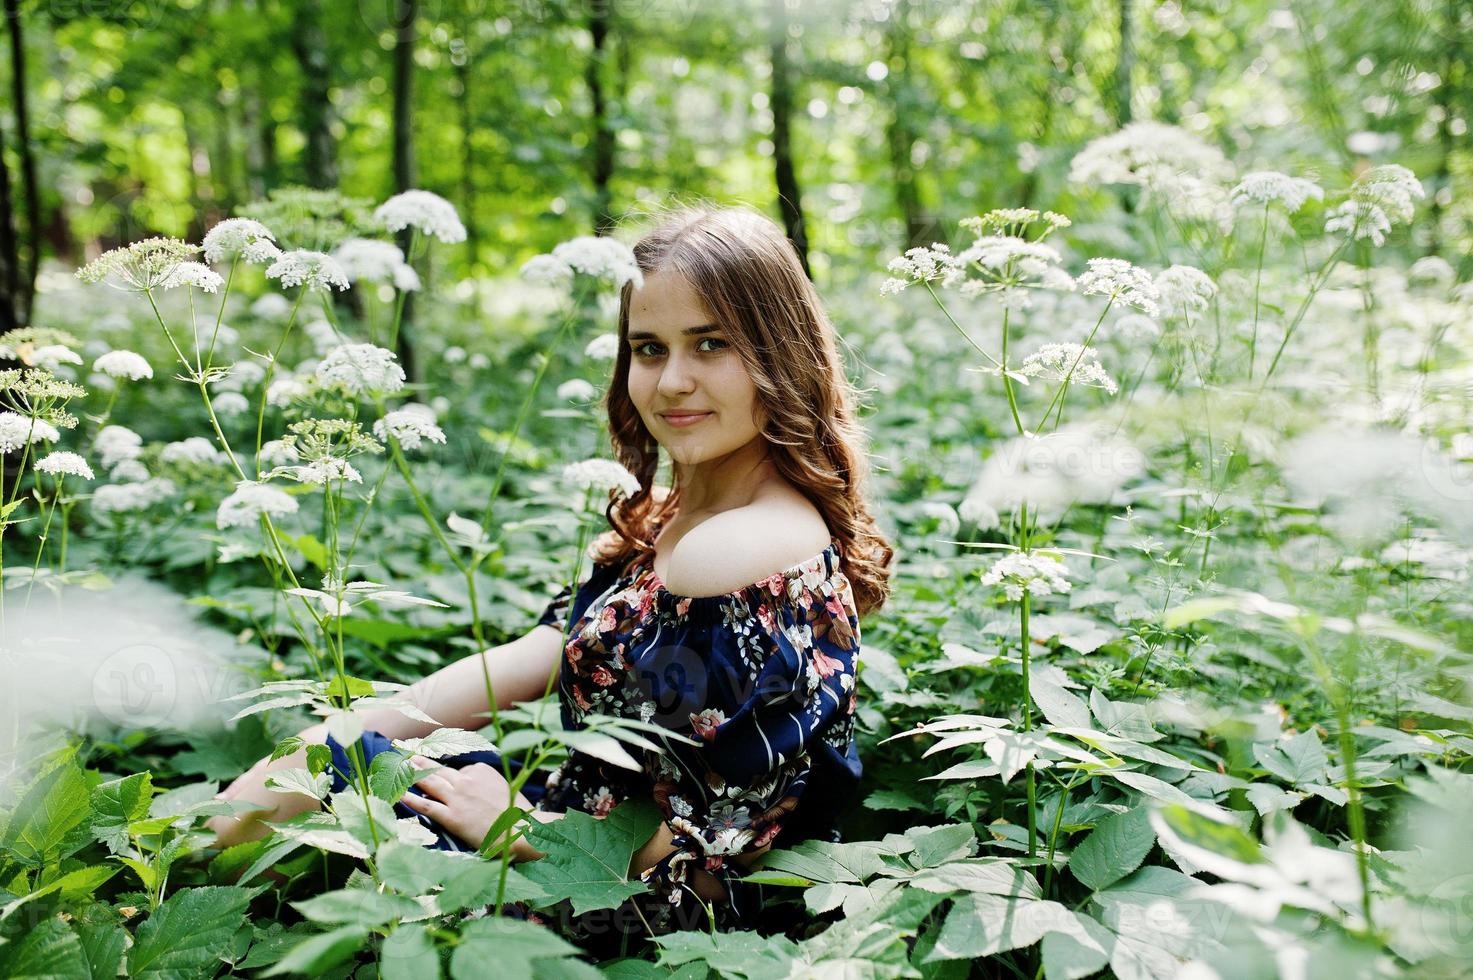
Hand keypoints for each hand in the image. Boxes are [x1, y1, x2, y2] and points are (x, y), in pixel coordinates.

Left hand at [399, 756, 534, 850]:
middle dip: (422, 764)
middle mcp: (466, 781)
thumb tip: (468, 782)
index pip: (459, 771)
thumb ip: (484, 782)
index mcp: (480, 771)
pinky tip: (401, 794)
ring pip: (430, 783)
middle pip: (439, 771)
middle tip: (409, 757)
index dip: (452, 777)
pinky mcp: (452, 817)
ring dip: (414, 774)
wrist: (519, 829)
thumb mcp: (502, 787)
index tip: (442, 776)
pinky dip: (412, 799)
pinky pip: (427, 806)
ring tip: (403, 769)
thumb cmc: (515, 811)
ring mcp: (457, 799)